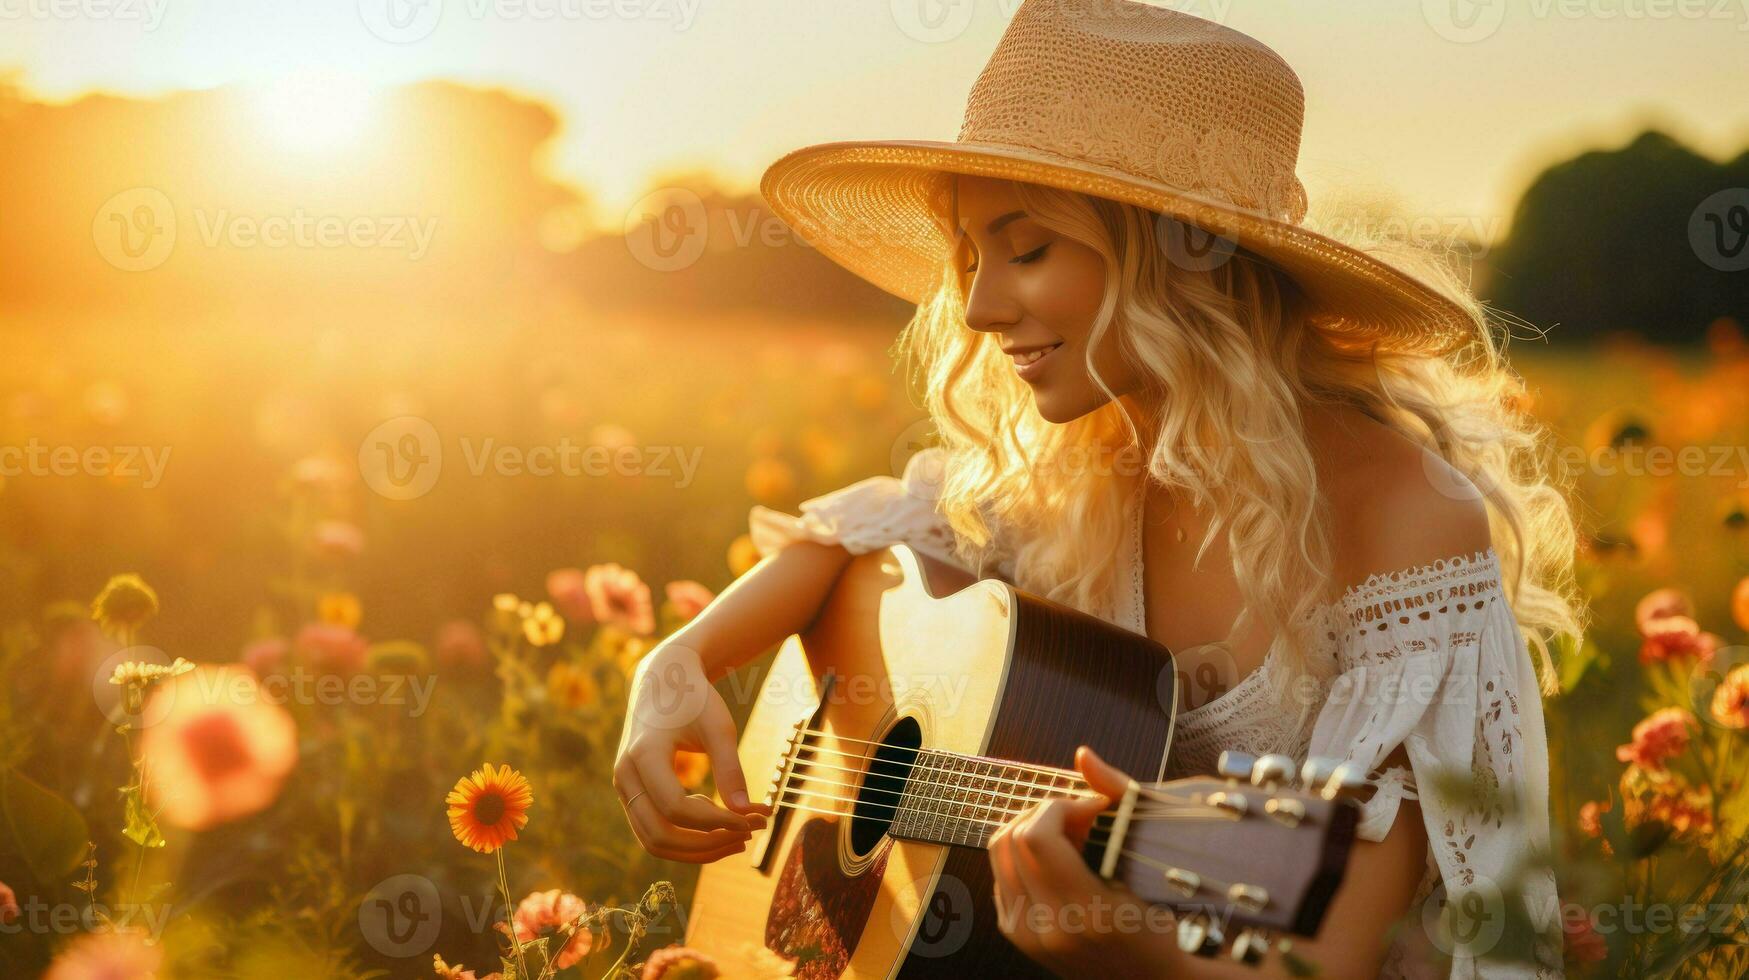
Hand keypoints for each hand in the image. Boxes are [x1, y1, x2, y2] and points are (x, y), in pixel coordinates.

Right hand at [613, 642, 769, 861]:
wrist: (662, 681)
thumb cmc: (693, 700)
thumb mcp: (718, 727)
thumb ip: (730, 769)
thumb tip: (745, 814)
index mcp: (644, 755)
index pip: (676, 808)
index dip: (716, 822)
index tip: (753, 819)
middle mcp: (626, 776)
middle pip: (659, 836)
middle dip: (707, 845)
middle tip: (749, 834)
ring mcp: (625, 788)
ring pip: (654, 842)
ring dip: (697, 849)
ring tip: (739, 836)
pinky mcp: (632, 794)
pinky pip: (654, 831)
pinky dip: (687, 837)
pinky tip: (719, 821)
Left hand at [988, 746, 1173, 974]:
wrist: (1150, 978)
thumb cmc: (1161, 918)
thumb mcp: (1149, 861)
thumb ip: (1120, 799)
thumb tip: (1082, 754)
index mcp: (1085, 910)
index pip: (1038, 835)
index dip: (1060, 806)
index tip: (1094, 808)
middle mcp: (1048, 927)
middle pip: (1013, 837)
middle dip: (1045, 812)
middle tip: (1082, 817)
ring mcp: (1026, 934)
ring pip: (999, 851)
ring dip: (1031, 829)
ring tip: (1071, 835)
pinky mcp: (1015, 933)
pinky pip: (1000, 873)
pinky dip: (1023, 855)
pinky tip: (1058, 858)